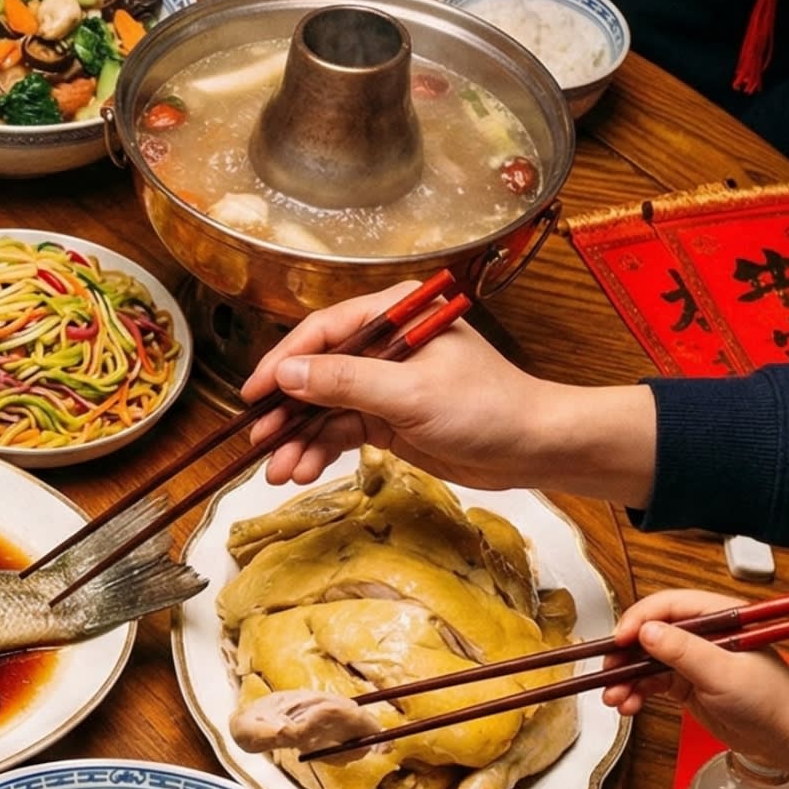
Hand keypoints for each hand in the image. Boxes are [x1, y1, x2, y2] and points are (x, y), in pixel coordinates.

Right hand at [241, 283, 659, 503]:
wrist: (535, 448)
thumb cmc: (487, 408)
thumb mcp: (412, 394)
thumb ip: (346, 382)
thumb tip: (287, 375)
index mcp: (396, 316)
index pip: (325, 332)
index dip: (284, 362)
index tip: (253, 393)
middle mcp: (386, 345)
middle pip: (317, 373)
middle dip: (286, 411)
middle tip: (259, 441)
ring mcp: (385, 384)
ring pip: (324, 408)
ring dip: (299, 440)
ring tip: (278, 472)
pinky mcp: (388, 418)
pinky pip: (341, 431)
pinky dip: (320, 451)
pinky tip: (300, 472)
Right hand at [600, 589, 788, 765]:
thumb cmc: (772, 701)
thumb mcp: (724, 672)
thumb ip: (683, 650)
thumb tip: (646, 631)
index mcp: (719, 618)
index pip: (668, 606)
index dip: (639, 620)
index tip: (619, 640)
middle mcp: (704, 636)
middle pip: (651, 633)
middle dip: (624, 654)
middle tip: (608, 672)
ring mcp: (694, 661)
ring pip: (646, 661)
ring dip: (625, 679)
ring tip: (615, 699)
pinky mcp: (688, 685)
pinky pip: (652, 683)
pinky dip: (636, 694)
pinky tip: (628, 706)